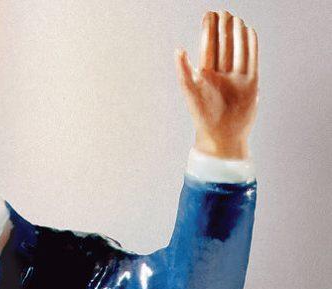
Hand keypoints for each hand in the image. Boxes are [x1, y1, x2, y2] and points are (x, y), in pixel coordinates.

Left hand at [176, 11, 257, 159]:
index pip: (208, 47)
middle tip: (223, 11)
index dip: (208, 31)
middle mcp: (220, 75)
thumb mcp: (190, 91)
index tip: (209, 14)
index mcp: (204, 75)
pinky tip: (250, 32)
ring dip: (237, 34)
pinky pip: (251, 59)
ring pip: (237, 50)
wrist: (222, 136)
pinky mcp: (250, 83)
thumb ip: (183, 70)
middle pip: (223, 46)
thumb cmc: (202, 116)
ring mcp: (236, 78)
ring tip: (236, 18)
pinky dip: (251, 45)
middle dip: (223, 28)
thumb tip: (178, 49)